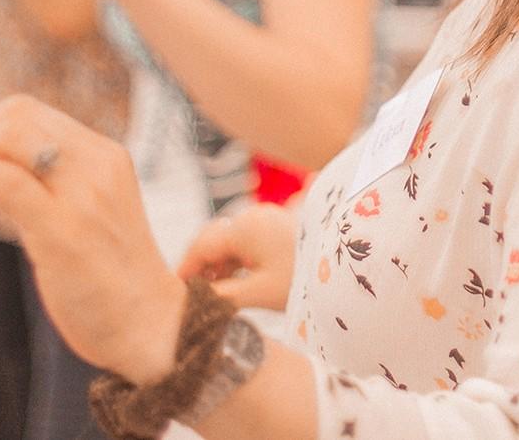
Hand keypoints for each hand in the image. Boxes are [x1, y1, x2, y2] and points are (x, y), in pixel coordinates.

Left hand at [0, 96, 184, 382]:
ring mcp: (82, 196)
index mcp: (107, 157)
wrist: (149, 325)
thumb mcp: (93, 214)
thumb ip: (59, 187)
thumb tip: (1, 173)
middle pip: (21, 118)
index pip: (37, 114)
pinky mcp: (61, 230)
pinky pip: (2, 181)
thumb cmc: (115, 278)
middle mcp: (98, 166)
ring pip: (10, 141)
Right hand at [180, 203, 299, 310]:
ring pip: (229, 242)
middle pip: (212, 240)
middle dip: (201, 267)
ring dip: (219, 265)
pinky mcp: (275, 227)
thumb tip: (193, 302)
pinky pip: (245, 242)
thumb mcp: (260, 292)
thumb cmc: (304, 278)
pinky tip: (236, 283)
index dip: (185, 269)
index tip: (173, 292)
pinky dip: (236, 260)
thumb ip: (223, 296)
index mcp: (244, 227)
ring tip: (215, 293)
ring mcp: (265, 219)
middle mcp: (251, 217)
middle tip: (193, 296)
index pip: (201, 246)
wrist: (345, 267)